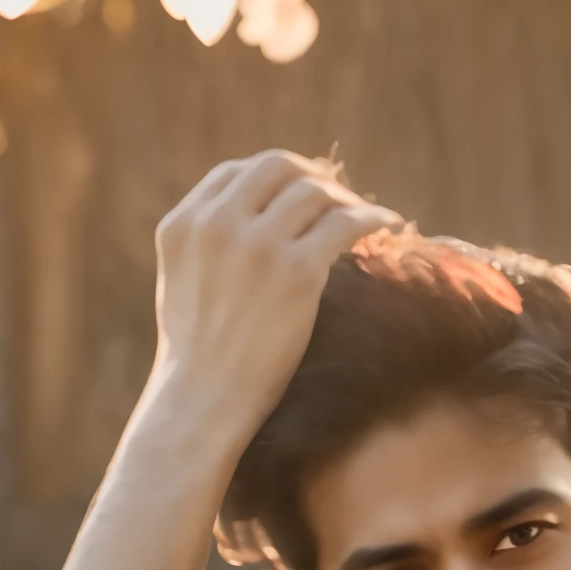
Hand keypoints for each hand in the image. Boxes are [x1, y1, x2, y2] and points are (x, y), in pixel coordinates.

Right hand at [147, 150, 398, 460]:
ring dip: (345, 199)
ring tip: (366, 217)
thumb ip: (207, 248)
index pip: (234, 174)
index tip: (299, 193)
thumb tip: (249, 232)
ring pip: (315, 191)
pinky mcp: (296, 271)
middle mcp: (218, 223)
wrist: (204, 402)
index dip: (273, 179)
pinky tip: (389, 224)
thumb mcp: (182, 286)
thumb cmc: (197, 362)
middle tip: (337, 198)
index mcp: (184, 224)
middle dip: (311, 177)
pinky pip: (345, 223)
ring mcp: (258, 244)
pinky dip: (372, 217)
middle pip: (277, 167)